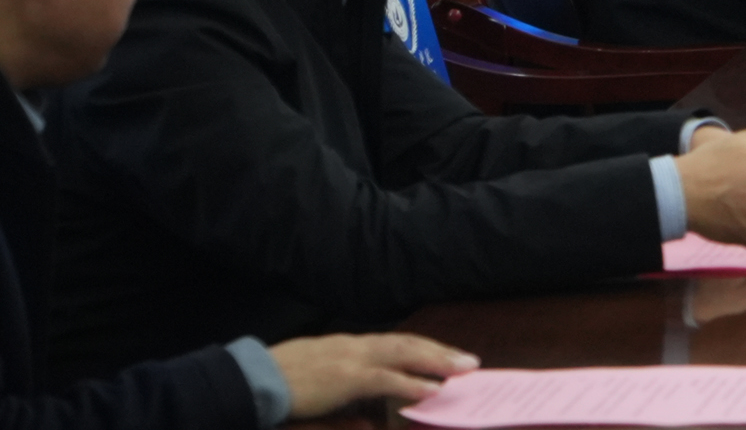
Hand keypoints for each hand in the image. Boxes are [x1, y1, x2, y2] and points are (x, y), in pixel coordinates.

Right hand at [267, 335, 474, 414]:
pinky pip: (386, 378)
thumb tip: (368, 426)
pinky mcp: (346, 376)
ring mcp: (352, 359)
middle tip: (469, 361)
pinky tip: (432, 388)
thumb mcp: (318, 392)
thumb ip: (345, 406)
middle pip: (407, 344)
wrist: (255, 379)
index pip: (395, 343)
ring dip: (437, 360)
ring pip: (404, 354)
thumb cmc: (282, 385)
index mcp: (349, 347)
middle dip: (440, 352)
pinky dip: (411, 382)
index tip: (446, 356)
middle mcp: (356, 346)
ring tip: (463, 369)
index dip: (423, 349)